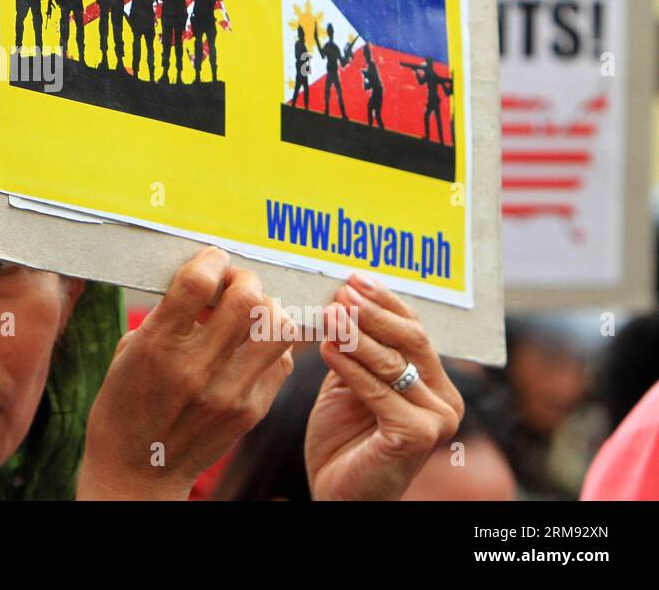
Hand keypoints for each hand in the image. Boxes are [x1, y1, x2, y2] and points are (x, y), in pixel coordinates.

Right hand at [78, 247, 294, 499]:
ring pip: (278, 327)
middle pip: (248, 299)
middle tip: (232, 285)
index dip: (210, 260)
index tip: (210, 260)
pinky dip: (270, 343)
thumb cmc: (125, 406)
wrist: (138, 472)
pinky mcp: (253, 411)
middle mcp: (197, 368)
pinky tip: (250, 345)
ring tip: (248, 313)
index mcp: (157, 347)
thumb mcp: (129, 351)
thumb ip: (166, 315)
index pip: (198, 283)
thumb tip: (204, 282)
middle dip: (243, 280)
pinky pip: (282, 359)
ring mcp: (230, 393)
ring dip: (265, 309)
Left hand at [305, 274, 462, 500]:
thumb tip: (342, 300)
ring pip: (394, 362)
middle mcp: (446, 399)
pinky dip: (350, 367)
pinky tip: (326, 348)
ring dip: (357, 334)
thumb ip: (355, 350)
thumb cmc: (344, 440)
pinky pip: (379, 391)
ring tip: (329, 313)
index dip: (385, 301)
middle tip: (342, 291)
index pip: (414, 328)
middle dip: (373, 311)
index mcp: (435, 382)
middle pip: (411, 339)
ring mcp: (437, 419)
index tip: (354, 277)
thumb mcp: (349, 384)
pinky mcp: (418, 436)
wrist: (339, 494)